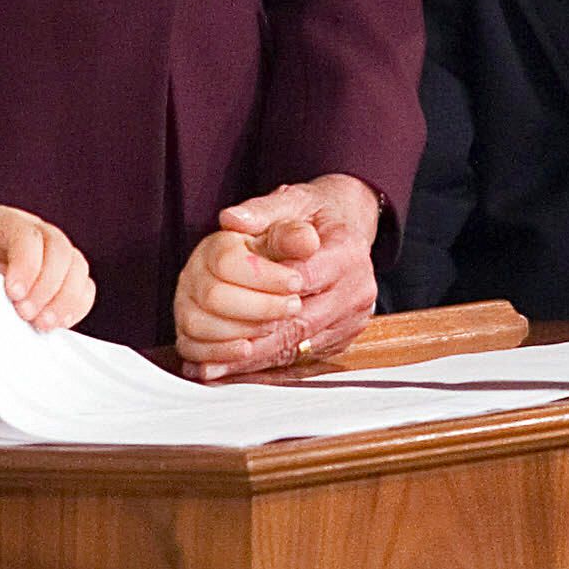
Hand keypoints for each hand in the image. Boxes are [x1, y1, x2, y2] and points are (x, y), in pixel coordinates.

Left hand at [0, 205, 95, 378]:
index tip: (13, 294)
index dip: (26, 263)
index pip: (25, 233)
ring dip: (64, 298)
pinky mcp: (60, 283)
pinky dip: (75, 306)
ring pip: (75, 265)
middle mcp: (30, 234)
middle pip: (58, 246)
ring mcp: (49, 257)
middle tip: (27, 315)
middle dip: (47, 284)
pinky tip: (56, 323)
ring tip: (41, 324)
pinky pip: (83, 288)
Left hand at [174, 175, 381, 379]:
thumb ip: (261, 210)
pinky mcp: (344, 337)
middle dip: (255, 339)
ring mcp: (353, 318)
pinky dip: (269, 362)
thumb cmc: (315, 213)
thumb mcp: (291, 200)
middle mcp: (357, 289)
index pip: (302, 278)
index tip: (222, 309)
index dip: (263, 294)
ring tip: (216, 367)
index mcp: (347, 252)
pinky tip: (237, 366)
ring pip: (301, 345)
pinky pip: (305, 355)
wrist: (349, 225)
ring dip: (257, 359)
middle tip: (212, 354)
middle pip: (301, 321)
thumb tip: (232, 219)